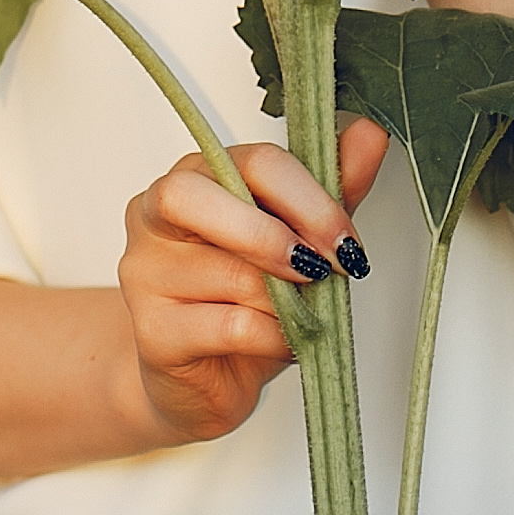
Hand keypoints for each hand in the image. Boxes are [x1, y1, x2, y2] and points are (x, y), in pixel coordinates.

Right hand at [117, 123, 389, 447]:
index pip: (250, 162)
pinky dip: (274, 337)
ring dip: (285, 300)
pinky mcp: (151, 332)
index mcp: (196, 177)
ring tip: (302, 316)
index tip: (346, 242)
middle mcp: (154, 215)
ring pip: (227, 272)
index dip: (308, 200)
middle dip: (271, 235)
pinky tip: (282, 342)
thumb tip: (369, 132)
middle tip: (320, 270)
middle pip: (194, 196)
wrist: (200, 382)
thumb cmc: (243, 304)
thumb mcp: (296, 243)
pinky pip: (229, 325)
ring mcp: (144, 273)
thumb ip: (330, 190)